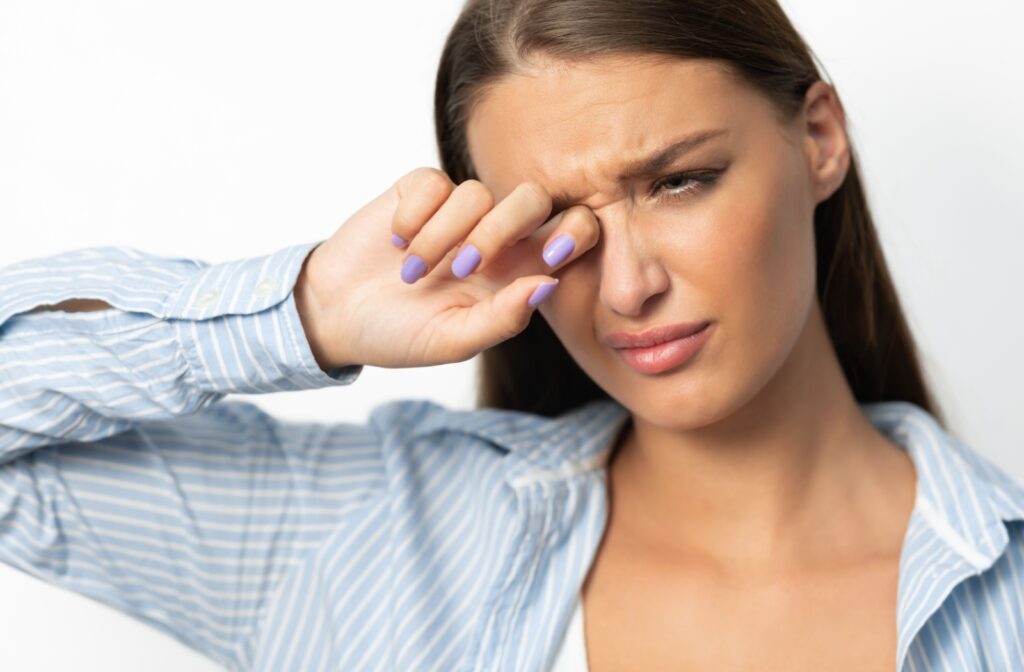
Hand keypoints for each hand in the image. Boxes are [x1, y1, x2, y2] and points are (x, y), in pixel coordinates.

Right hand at [295, 167, 598, 370]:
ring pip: (477, 193)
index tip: (552, 254)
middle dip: (502, 229)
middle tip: (465, 268)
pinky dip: (414, 217)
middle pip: (532, 199)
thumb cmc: (399, 335)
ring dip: (442, 237)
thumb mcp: (451, 340)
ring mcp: (455, 211)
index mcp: (514, 273)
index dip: (576, 233)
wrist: (334, 315)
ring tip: (411, 275)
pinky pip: (434, 182)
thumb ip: (503, 318)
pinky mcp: (418, 192)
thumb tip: (548, 284)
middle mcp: (492, 236)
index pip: (571, 233)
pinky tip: (395, 244)